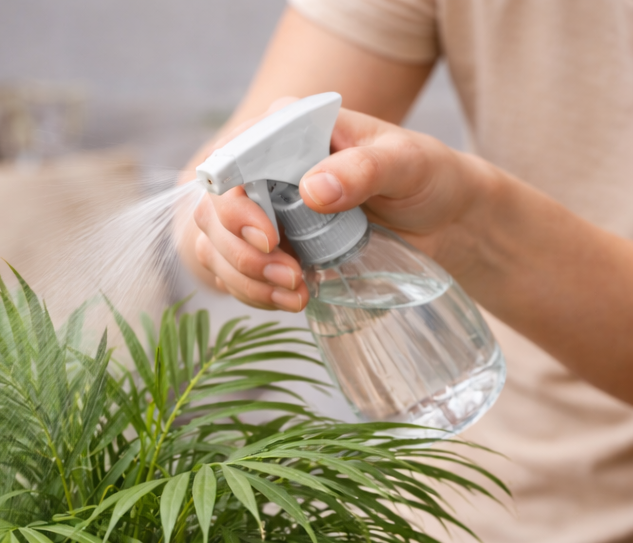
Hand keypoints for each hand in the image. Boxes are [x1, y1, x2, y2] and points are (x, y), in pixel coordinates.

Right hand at [184, 102, 491, 307]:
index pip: (233, 160)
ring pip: (215, 249)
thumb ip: (363, 169)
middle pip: (213, 212)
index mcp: (290, 131)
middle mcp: (264, 170)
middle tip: (289, 275)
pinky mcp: (267, 251)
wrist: (441, 220)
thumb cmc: (424, 177)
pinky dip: (254, 295)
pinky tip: (292, 300)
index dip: (234, 203)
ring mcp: (261, 213)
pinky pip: (234, 276)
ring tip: (296, 293)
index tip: (267, 237)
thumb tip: (312, 189)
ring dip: (245, 280)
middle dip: (239, 253)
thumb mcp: (405, 162)